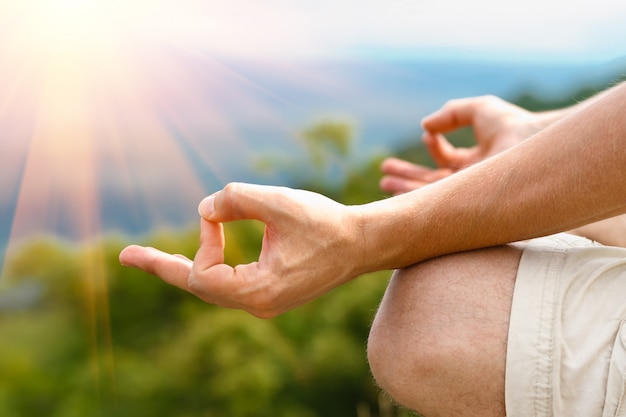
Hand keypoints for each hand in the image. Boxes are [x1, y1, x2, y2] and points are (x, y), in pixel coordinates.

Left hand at [119, 183, 363, 317]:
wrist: (361, 243)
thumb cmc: (325, 222)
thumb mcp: (278, 202)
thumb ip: (235, 199)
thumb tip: (204, 208)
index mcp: (259, 291)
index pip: (203, 275)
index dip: (202, 242)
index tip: (218, 215)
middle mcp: (258, 304)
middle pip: (198, 287)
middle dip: (163, 267)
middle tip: (126, 256)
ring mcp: (264, 302)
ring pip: (213, 286)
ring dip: (185, 267)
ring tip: (147, 259)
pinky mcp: (270, 293)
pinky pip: (228, 284)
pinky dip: (209, 266)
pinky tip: (195, 257)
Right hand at [381, 96, 551, 194]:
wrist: (529, 144)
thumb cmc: (512, 125)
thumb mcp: (478, 110)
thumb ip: (451, 114)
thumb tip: (425, 126)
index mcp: (476, 162)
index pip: (446, 160)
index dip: (434, 147)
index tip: (427, 135)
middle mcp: (471, 181)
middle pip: (432, 182)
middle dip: (407, 178)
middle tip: (384, 175)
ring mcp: (468, 195)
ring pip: (431, 195)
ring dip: (406, 188)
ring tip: (384, 184)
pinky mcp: (464, 204)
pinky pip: (436, 203)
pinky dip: (417, 199)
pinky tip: (399, 194)